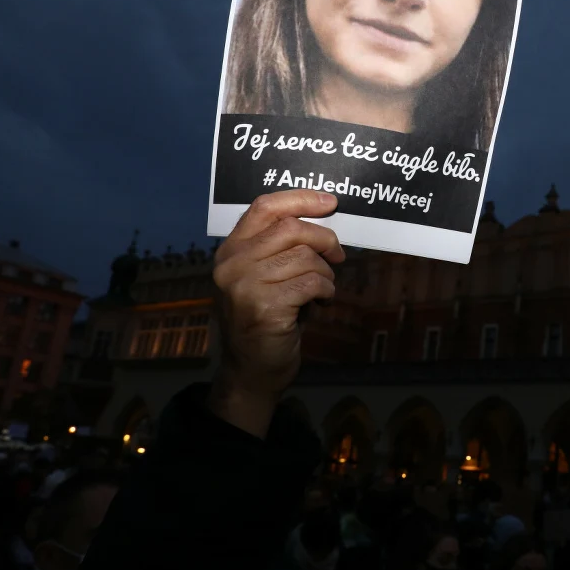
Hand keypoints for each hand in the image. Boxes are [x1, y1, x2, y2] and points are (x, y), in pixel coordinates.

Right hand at [210, 190, 344, 435]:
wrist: (252, 370)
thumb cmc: (266, 319)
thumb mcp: (265, 277)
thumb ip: (280, 248)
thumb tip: (323, 218)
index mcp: (231, 250)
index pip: (265, 207)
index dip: (301, 199)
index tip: (331, 202)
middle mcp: (232, 263)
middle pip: (291, 229)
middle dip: (325, 239)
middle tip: (338, 256)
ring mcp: (244, 285)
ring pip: (305, 257)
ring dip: (325, 274)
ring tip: (322, 290)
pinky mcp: (264, 307)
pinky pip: (312, 283)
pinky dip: (326, 292)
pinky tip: (320, 304)